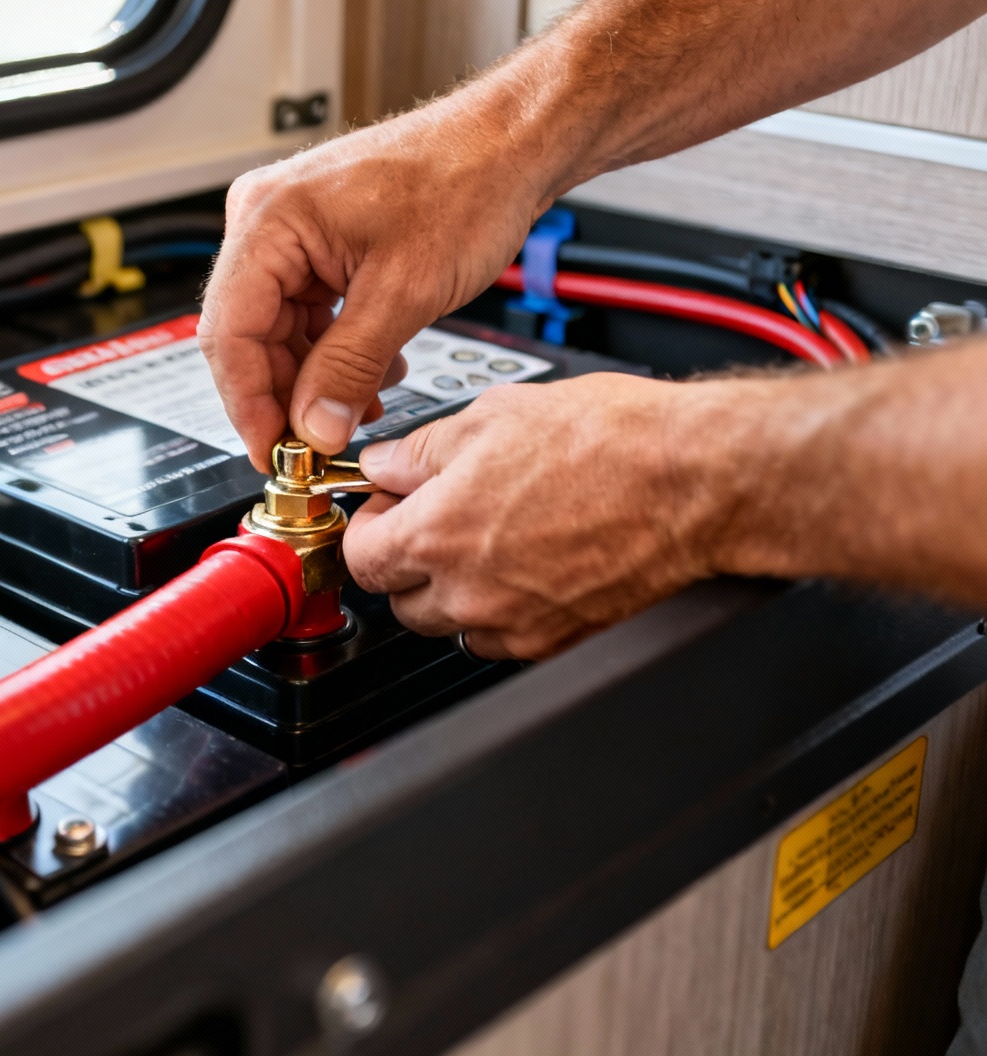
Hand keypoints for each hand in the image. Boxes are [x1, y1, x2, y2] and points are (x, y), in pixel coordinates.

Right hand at [198, 87, 563, 466]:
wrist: (512, 144)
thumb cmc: (467, 180)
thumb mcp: (403, 292)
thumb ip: (348, 368)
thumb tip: (313, 428)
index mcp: (270, 219)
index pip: (229, 333)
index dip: (248, 403)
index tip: (272, 450)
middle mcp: (268, 219)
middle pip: (249, 335)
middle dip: (286, 395)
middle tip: (318, 443)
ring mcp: (293, 230)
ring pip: (282, 330)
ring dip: (317, 378)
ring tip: (362, 406)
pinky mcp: (321, 243)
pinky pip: (310, 313)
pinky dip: (336, 351)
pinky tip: (374, 372)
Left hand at [343, 373, 727, 659]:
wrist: (694, 479)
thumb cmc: (609, 441)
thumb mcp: (492, 416)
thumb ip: (420, 450)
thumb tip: (385, 465)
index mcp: (437, 534)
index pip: (360, 557)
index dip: (368, 527)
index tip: (386, 508)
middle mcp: (468, 591)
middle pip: (398, 600)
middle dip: (405, 560)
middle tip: (434, 518)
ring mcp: (513, 623)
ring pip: (447, 625)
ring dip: (448, 590)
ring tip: (485, 538)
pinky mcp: (556, 640)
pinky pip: (499, 639)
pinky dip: (496, 611)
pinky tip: (521, 565)